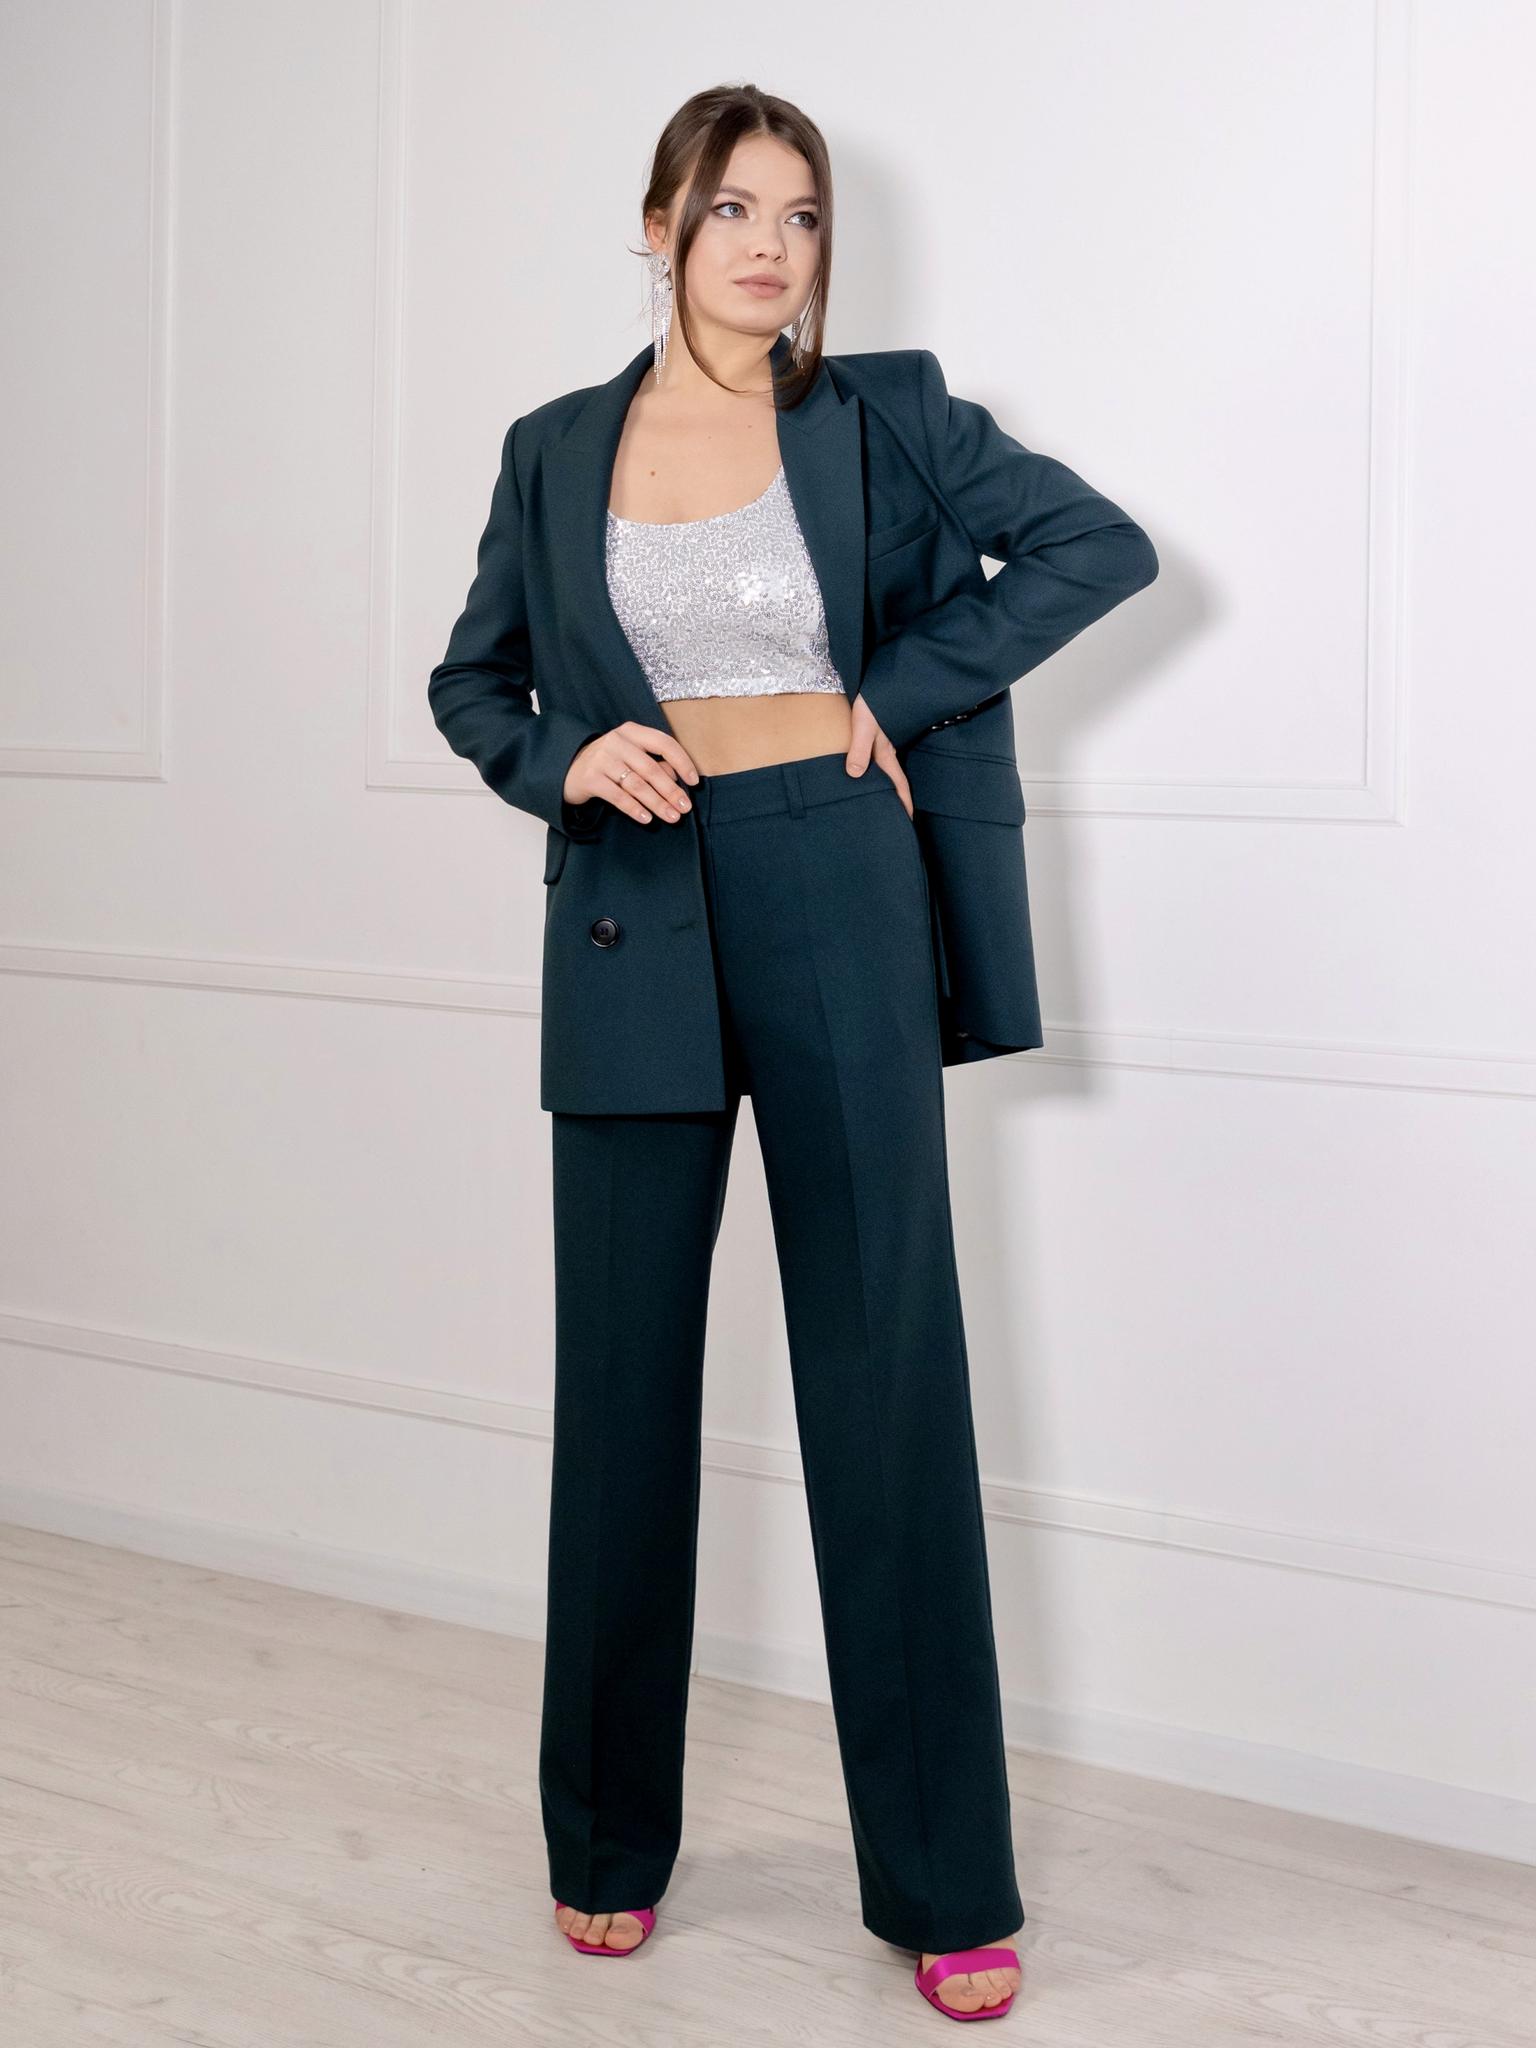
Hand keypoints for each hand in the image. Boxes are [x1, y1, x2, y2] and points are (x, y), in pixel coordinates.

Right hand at [564, 722, 700, 824]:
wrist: (569, 769)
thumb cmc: (609, 764)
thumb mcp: (631, 757)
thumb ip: (653, 764)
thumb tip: (677, 779)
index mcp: (631, 732)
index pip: (663, 743)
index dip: (682, 762)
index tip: (694, 781)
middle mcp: (616, 741)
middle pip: (651, 768)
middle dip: (671, 790)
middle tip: (685, 808)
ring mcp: (602, 759)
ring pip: (636, 784)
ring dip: (657, 803)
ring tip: (672, 817)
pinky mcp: (590, 778)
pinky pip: (618, 796)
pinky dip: (634, 809)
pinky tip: (646, 819)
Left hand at [846, 693, 913, 818]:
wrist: (879, 683)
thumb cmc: (870, 703)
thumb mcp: (863, 726)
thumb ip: (859, 749)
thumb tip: (855, 774)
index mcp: (886, 754)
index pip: (899, 785)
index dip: (904, 804)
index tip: (907, 821)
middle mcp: (886, 753)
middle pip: (894, 782)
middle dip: (896, 801)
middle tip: (894, 820)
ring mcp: (882, 745)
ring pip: (885, 773)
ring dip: (886, 789)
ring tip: (881, 805)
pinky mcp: (874, 738)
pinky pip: (876, 762)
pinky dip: (875, 774)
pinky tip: (865, 777)